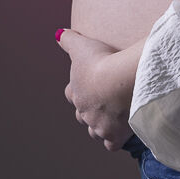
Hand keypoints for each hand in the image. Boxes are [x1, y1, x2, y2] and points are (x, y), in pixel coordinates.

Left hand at [55, 27, 136, 151]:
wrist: (120, 82)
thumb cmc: (101, 62)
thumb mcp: (82, 46)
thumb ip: (68, 40)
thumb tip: (58, 34)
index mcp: (76, 92)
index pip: (71, 94)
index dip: (78, 90)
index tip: (88, 85)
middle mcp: (84, 111)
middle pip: (82, 115)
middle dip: (89, 110)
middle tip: (102, 103)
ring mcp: (98, 125)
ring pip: (94, 132)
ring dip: (100, 126)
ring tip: (111, 120)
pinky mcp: (114, 136)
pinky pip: (111, 144)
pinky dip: (115, 140)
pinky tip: (122, 133)